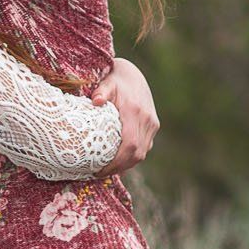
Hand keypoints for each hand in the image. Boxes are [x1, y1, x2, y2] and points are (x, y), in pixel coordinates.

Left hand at [91, 56, 159, 175]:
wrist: (132, 75)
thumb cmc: (115, 79)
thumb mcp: (107, 82)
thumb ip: (101, 91)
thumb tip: (95, 101)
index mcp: (135, 111)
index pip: (130, 145)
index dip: (117, 162)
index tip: (99, 170)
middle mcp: (147, 120)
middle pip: (137, 154)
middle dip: (119, 168)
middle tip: (98, 173)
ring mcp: (152, 124)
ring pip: (142, 153)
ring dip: (126, 165)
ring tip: (106, 170)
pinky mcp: (153, 126)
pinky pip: (144, 148)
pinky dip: (131, 158)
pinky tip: (117, 163)